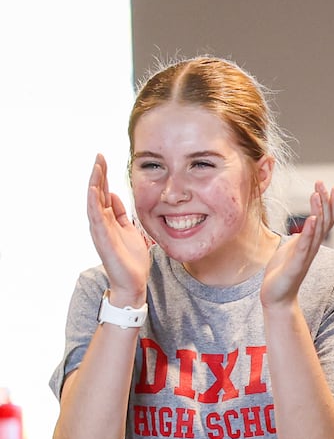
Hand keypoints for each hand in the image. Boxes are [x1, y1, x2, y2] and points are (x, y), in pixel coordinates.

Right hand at [86, 154, 151, 302]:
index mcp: (109, 219)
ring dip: (95, 185)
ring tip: (96, 168)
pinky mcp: (103, 239)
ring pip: (94, 202)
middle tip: (99, 156)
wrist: (133, 281)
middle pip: (98, 193)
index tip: (104, 159)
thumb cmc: (131, 258)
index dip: (104, 176)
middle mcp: (102, 222)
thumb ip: (122, 214)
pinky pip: (96, 218)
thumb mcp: (130, 230)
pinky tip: (94, 191)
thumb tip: (115, 196)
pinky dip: (94, 204)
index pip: (105, 193)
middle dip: (98, 175)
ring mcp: (100, 230)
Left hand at [261, 182, 333, 309]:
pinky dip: (310, 232)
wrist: (276, 297)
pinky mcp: (296, 264)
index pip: (325, 220)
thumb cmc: (281, 273)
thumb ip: (299, 239)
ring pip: (318, 230)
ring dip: (319, 211)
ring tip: (317, 194)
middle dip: (326, 201)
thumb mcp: (290, 250)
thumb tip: (301, 229)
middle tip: (324, 183)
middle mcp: (312, 248)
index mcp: (311, 243)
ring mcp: (306, 256)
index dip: (330, 203)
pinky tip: (311, 219)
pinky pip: (305, 246)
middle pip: (325, 221)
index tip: (329, 186)